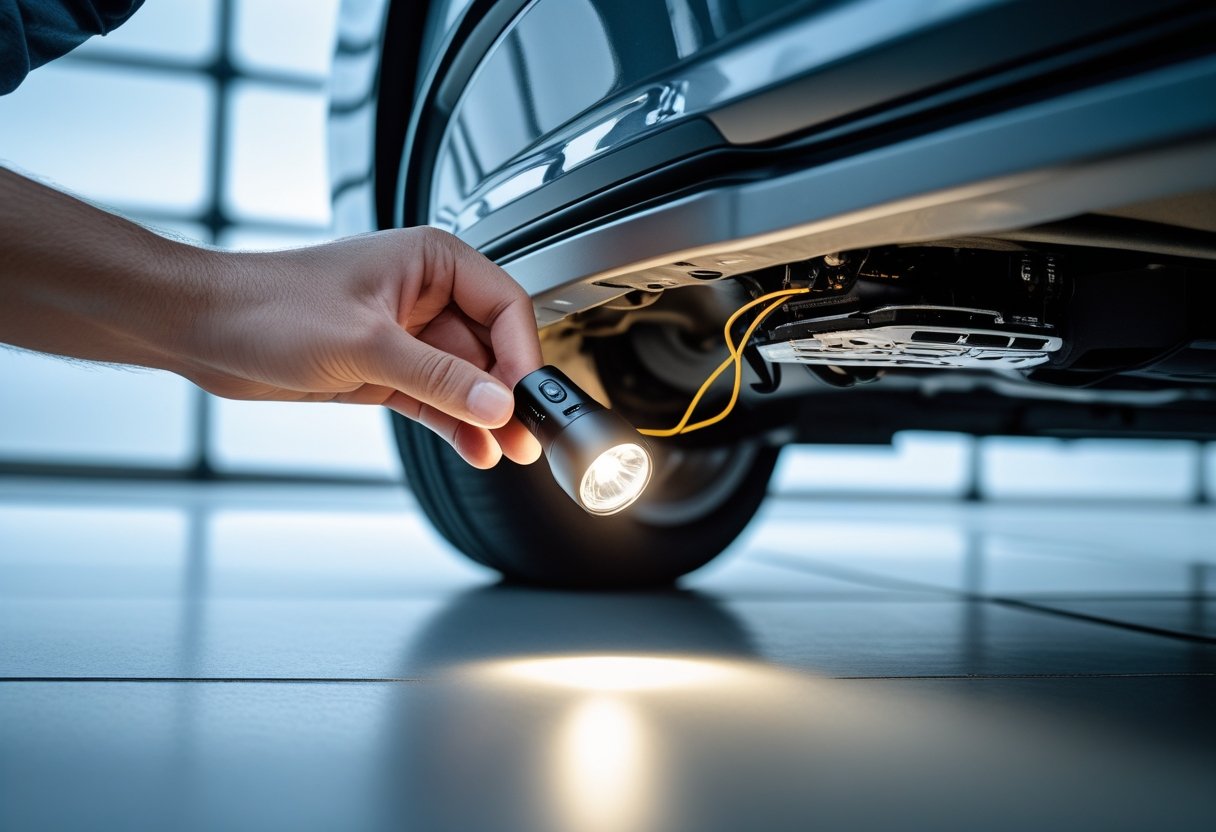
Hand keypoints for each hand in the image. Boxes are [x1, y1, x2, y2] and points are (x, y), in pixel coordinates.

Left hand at [1, 172, 538, 466]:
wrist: (204, 328)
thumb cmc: (267, 307)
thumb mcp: (363, 344)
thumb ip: (438, 377)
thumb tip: (496, 404)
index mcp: (430, 262)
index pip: (505, 305)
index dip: (521, 354)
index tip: (523, 398)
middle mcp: (424, 295)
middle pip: (491, 346)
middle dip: (507, 394)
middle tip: (525, 436)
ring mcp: (405, 334)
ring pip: (465, 379)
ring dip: (484, 416)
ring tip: (508, 452)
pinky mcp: (384, 368)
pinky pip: (435, 399)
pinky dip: (454, 425)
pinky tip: (474, 450)